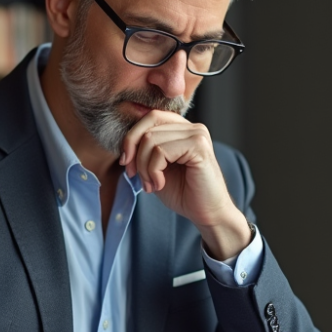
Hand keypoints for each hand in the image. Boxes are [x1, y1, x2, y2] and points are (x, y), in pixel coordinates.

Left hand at [119, 111, 251, 259]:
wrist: (206, 213)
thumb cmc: (183, 193)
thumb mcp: (155, 167)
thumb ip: (144, 150)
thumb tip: (124, 143)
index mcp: (182, 128)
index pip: (149, 117)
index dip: (131, 138)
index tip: (125, 163)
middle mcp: (192, 127)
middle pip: (147, 128)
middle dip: (134, 155)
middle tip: (134, 176)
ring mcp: (197, 134)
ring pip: (150, 140)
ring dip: (144, 168)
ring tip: (152, 184)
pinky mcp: (198, 147)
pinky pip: (160, 152)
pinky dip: (153, 171)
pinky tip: (160, 184)